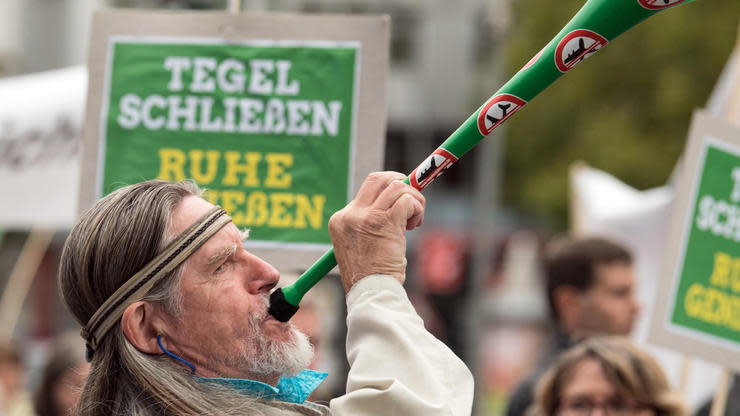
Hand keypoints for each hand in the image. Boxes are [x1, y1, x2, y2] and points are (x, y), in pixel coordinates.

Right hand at [329, 172, 424, 291]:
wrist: (371, 292)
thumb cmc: (372, 275)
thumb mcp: (363, 244)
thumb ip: (372, 222)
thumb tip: (398, 201)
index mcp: (340, 220)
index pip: (368, 189)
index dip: (389, 190)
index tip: (401, 202)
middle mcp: (350, 215)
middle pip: (379, 179)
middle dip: (400, 182)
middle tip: (411, 199)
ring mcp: (365, 217)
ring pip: (396, 187)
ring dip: (414, 199)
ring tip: (414, 220)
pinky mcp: (383, 222)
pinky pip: (406, 201)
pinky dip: (417, 208)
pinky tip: (416, 224)